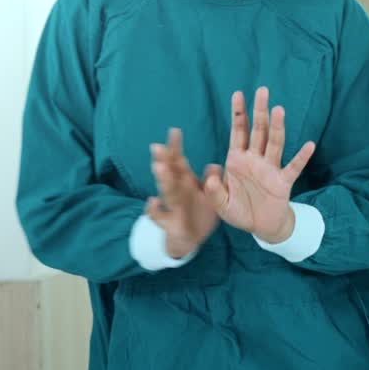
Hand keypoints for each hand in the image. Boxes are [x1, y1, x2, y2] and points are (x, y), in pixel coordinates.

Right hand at [146, 128, 222, 258]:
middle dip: (163, 160)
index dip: (176, 147)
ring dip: (162, 180)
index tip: (174, 130)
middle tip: (157, 146)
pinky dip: (154, 210)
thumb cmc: (199, 211)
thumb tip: (215, 165)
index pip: (178, 161)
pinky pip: (160, 217)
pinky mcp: (170, 223)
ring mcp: (171, 206)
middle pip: (169, 173)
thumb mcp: (209, 195)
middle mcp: (176, 191)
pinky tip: (153, 202)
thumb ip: (210, 180)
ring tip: (158, 167)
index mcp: (185, 182)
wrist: (192, 238)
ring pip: (166, 192)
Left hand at [209, 87, 315, 242]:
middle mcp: (255, 160)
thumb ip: (213, 191)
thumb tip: (211, 173)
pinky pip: (293, 168)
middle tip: (263, 90)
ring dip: (277, 127)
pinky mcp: (283, 182)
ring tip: (279, 110)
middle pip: (258, 130)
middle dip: (259, 111)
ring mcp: (270, 169)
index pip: (238, 131)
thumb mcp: (220, 204)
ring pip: (275, 143)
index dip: (238, 113)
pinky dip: (301, 157)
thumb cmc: (240, 211)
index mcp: (237, 160)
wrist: (260, 227)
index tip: (238, 93)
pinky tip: (309, 145)